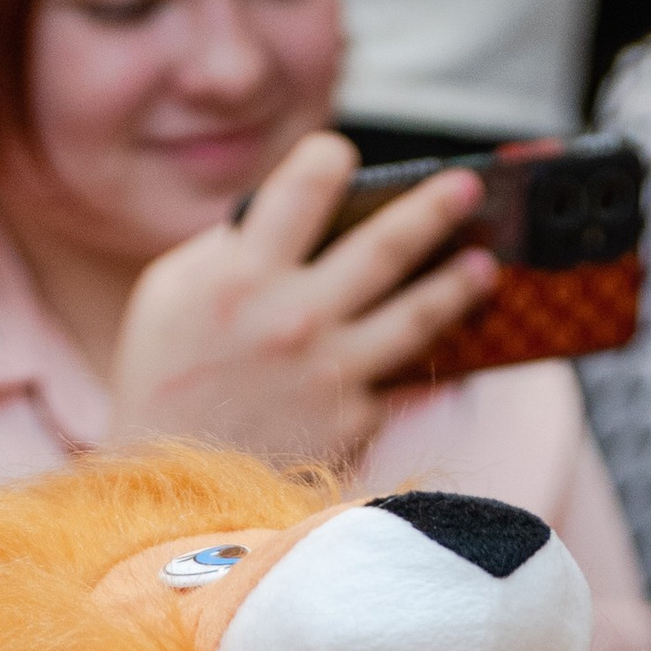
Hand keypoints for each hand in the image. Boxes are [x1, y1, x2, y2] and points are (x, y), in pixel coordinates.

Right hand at [109, 131, 498, 463]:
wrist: (167, 491)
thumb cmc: (162, 383)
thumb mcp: (168, 296)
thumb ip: (228, 248)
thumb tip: (290, 214)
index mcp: (241, 271)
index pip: (307, 183)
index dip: (331, 159)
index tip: (346, 159)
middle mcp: (293, 315)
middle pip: (385, 244)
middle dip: (435, 207)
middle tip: (468, 187)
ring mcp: (329, 371)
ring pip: (417, 314)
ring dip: (459, 284)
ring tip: (487, 267)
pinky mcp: (353, 421)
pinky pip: (399, 381)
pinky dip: (425, 364)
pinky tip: (451, 350)